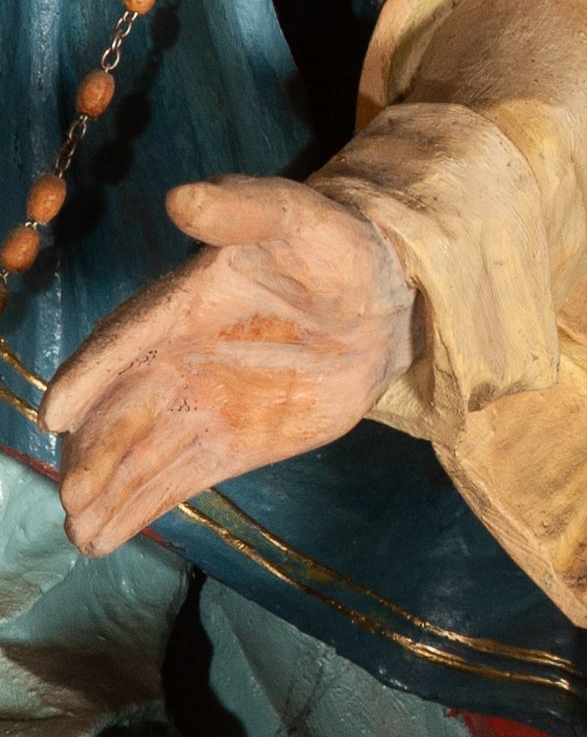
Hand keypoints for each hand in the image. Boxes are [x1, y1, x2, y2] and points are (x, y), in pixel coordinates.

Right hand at [42, 177, 417, 555]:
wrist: (381, 299)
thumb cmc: (332, 249)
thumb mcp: (295, 218)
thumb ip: (242, 209)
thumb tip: (185, 198)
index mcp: (180, 305)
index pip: (124, 342)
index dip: (89, 376)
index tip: (56, 414)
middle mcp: (175, 360)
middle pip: (119, 412)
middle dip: (92, 455)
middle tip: (72, 496)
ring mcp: (199, 406)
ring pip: (139, 453)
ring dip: (107, 492)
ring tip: (78, 532)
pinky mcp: (228, 443)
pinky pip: (174, 478)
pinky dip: (140, 507)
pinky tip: (104, 538)